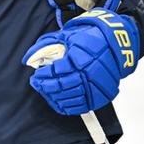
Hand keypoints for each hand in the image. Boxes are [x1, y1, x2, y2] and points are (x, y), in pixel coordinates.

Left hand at [23, 9, 139, 114]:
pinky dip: (67, 106)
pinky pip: (80, 107)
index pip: (56, 71)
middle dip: (45, 86)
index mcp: (81, 57)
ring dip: (54, 96)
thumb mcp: (66, 36)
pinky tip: (58, 100)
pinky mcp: (100, 96)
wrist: (115, 44)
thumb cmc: (89, 38)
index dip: (43, 75)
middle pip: (61, 86)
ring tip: (46, 90)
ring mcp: (96, 86)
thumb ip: (44, 46)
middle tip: (38, 83)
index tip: (37, 74)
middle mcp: (90, 73)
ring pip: (70, 98)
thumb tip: (27, 60)